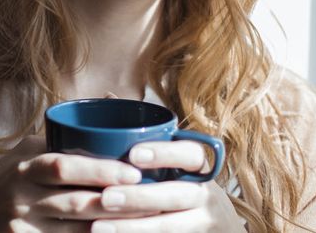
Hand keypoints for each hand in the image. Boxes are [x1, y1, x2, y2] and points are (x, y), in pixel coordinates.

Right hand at [0, 135, 144, 232]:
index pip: (64, 165)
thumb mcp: (21, 157)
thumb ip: (56, 138)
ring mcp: (21, 226)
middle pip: (75, 201)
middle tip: (151, 199)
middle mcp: (20, 196)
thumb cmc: (2, 187)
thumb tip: (106, 102)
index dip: (100, 170)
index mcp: (24, 167)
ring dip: (112, 226)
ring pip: (77, 229)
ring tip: (145, 221)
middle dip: (116, 202)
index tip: (134, 173)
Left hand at [87, 141, 246, 231]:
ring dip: (133, 227)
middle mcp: (204, 193)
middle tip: (105, 197)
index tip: (133, 155)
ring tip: (97, 228)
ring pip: (171, 226)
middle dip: (140, 198)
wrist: (217, 227)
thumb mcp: (171, 160)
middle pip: (177, 195)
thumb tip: (107, 95)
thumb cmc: (179, 183)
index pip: (190, 153)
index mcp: (196, 166)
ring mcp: (204, 221)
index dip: (164, 153)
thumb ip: (143, 134)